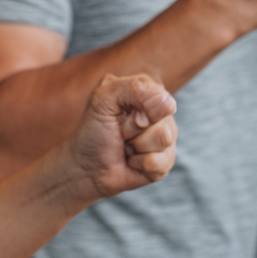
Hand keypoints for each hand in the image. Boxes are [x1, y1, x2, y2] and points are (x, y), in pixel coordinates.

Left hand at [67, 74, 177, 200]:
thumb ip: (132, 89)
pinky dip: (141, 164)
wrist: (87, 168)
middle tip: (120, 132)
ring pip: (164, 139)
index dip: (139, 109)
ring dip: (137, 147)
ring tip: (126, 146)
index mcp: (145, 91)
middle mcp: (158, 113)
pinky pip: (163, 162)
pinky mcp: (165, 160)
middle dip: (134, 129)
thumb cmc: (93, 131)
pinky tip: (132, 161)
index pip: (159, 96)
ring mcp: (164, 136)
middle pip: (163, 119)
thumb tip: (169, 103)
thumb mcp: (102, 100)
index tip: (119, 114)